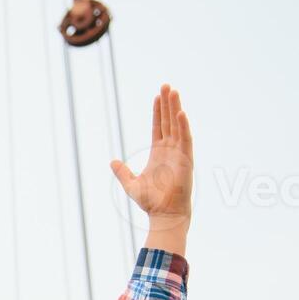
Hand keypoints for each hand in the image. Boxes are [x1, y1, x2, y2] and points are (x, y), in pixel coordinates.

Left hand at [111, 84, 192, 232]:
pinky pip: (185, 139)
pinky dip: (183, 126)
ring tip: (173, 91)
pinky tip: (180, 113)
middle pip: (169, 121)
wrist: (163, 214)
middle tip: (166, 85)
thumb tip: (112, 161)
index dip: (158, 112)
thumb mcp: (131, 184)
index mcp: (158, 153)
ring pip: (177, 125)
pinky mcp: (186, 160)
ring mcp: (179, 153)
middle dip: (167, 103)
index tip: (157, 96)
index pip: (158, 127)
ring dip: (175, 108)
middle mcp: (170, 150)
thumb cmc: (150, 202)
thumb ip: (122, 172)